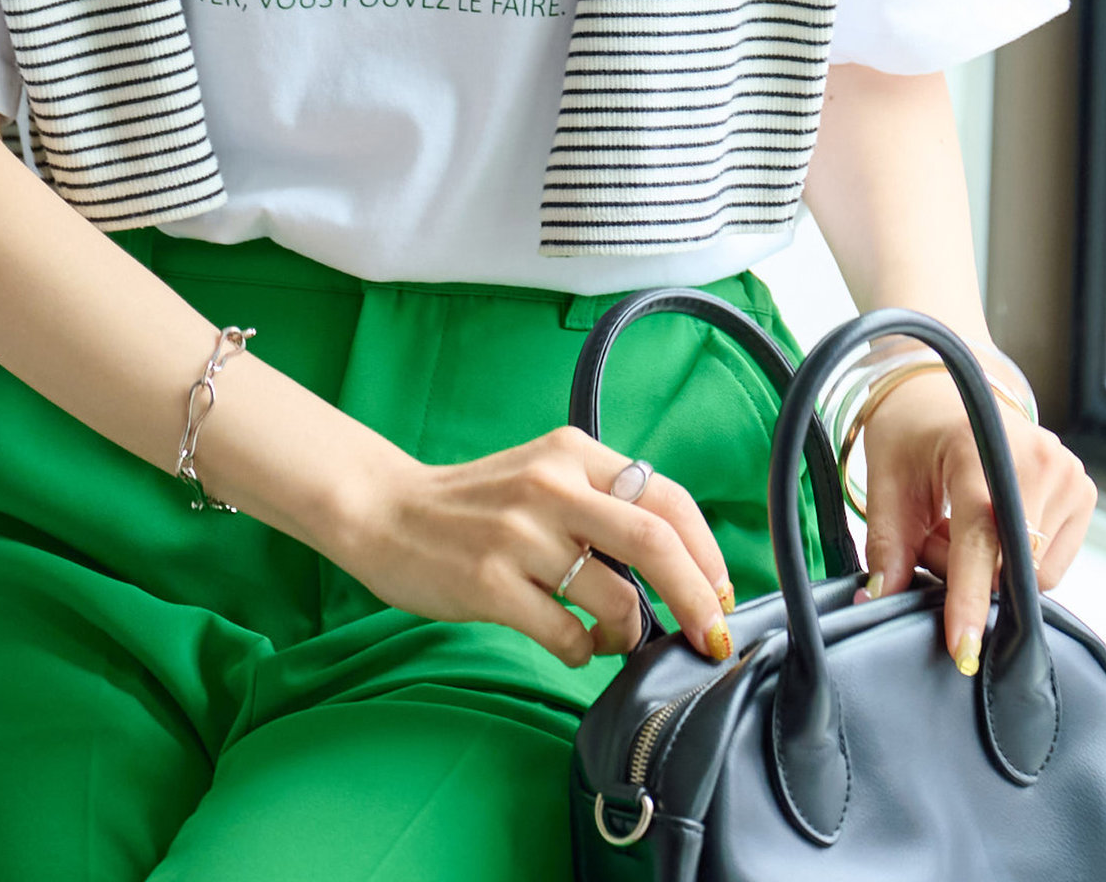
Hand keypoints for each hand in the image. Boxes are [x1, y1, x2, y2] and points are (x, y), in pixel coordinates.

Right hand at [332, 426, 737, 668]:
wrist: (385, 512)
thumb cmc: (474, 506)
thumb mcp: (543, 476)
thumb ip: (603, 504)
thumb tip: (682, 568)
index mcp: (572, 452)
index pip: (669, 498)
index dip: (708, 554)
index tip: (720, 595)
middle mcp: (550, 485)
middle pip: (656, 543)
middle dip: (699, 600)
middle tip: (711, 638)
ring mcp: (518, 534)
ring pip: (616, 599)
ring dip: (630, 635)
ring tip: (612, 639)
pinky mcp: (489, 582)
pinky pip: (568, 634)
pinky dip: (584, 652)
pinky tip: (570, 644)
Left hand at [857, 371, 1100, 672]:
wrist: (944, 387)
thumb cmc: (911, 431)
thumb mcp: (886, 480)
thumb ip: (887, 544)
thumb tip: (879, 602)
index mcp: (979, 450)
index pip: (980, 541)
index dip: (967, 598)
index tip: (963, 648)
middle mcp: (1037, 461)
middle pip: (1010, 568)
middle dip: (965, 575)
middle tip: (929, 540)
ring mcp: (1067, 474)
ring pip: (1034, 573)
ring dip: (990, 569)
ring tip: (954, 527)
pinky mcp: (1081, 491)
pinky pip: (1050, 560)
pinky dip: (1013, 559)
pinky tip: (984, 525)